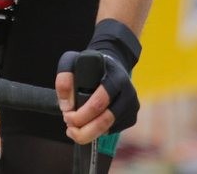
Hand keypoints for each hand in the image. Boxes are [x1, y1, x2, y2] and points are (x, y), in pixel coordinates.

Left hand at [55, 20, 141, 142]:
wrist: (111, 65)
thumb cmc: (90, 65)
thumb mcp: (72, 62)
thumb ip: (64, 80)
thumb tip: (67, 107)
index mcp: (115, 77)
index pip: (99, 102)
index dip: (80, 114)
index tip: (66, 114)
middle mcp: (128, 92)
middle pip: (105, 120)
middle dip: (84, 130)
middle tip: (69, 128)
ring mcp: (132, 106)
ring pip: (109, 128)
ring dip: (89, 133)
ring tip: (74, 128)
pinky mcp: (131, 117)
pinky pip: (113, 131)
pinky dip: (98, 132)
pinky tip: (88, 124)